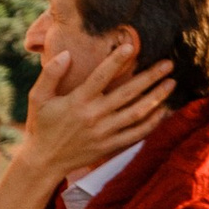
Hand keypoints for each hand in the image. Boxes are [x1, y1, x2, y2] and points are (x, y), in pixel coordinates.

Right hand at [0, 47, 172, 208]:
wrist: (44, 161)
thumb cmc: (41, 125)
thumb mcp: (38, 97)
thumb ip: (51, 73)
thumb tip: (66, 54)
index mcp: (78, 101)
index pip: (100, 77)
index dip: (116, 61)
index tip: (131, 46)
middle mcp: (94, 116)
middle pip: (127, 94)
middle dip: (149, 77)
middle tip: (168, 64)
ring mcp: (104, 133)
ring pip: (136, 113)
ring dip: (156, 97)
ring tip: (171, 83)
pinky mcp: (109, 146)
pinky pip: (135, 135)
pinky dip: (151, 123)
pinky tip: (163, 111)